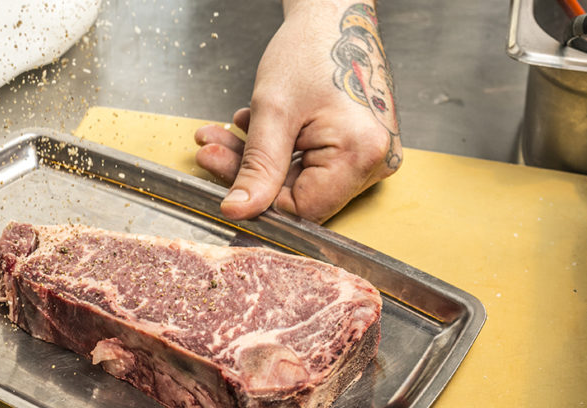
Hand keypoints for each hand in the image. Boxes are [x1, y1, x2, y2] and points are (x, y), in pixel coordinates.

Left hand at [194, 0, 401, 223]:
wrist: (336, 14)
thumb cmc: (312, 48)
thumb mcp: (273, 110)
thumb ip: (256, 167)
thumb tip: (238, 210)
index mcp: (360, 154)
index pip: (302, 209)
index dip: (257, 200)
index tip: (218, 173)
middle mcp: (375, 161)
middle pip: (299, 193)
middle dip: (248, 171)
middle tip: (210, 150)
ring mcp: (370, 154)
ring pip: (300, 178)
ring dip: (259, 158)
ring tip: (223, 133)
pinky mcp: (359, 146)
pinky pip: (313, 162)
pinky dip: (280, 150)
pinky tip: (253, 127)